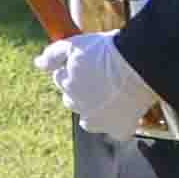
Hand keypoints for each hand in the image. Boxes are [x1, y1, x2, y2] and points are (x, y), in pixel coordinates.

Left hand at [46, 30, 177, 141]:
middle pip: (72, 101)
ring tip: (111, 97)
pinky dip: (119, 125)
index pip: (61, 79)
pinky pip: (117, 133)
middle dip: (81, 92)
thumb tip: (38, 64)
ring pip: (89, 121)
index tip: (90, 65)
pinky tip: (126, 112)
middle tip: (102, 80)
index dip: (74, 70)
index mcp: (67, 84)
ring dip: (95, 111)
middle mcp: (78, 105)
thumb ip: (53, 55)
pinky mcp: (120, 127)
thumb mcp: (75, 45)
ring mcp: (99, 119)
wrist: (140, 63)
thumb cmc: (109, 51)